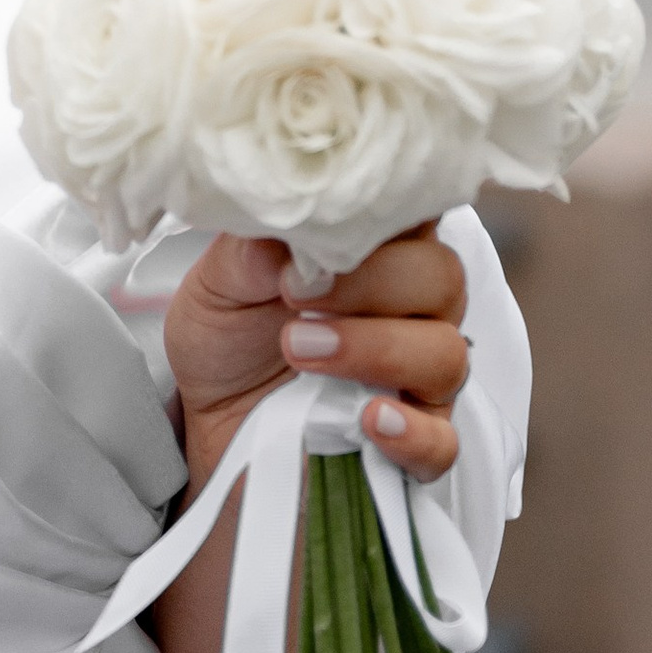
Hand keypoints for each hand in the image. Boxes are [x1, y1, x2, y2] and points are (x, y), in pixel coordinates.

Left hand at [167, 224, 470, 484]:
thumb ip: (255, 250)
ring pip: (446, 353)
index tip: (325, 225)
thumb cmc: (227, 334)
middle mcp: (410, 309)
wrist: (204, 415)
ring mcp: (418, 378)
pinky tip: (368, 419)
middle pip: (442, 277)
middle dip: (371, 284)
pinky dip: (412, 431)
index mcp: (375, 252)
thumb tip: (289, 232)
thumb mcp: (220, 281)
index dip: (388, 209)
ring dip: (376, 350)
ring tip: (299, 351)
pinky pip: (442, 441)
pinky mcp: (412, 444)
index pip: (417, 210)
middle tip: (295, 298)